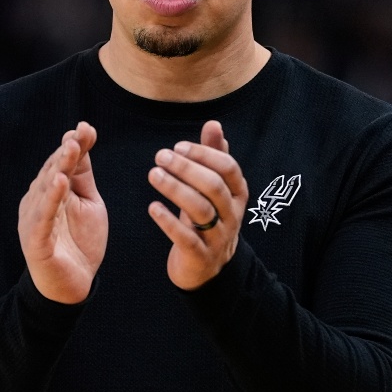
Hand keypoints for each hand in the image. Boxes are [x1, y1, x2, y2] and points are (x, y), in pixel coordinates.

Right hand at [18, 122, 105, 303]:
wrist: (73, 286)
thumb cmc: (79, 242)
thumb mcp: (88, 202)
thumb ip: (83, 174)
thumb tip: (83, 136)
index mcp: (50, 191)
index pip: (61, 164)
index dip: (73, 146)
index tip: (86, 129)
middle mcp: (38, 202)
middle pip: (52, 172)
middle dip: (66, 153)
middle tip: (79, 135)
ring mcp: (34, 220)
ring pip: (46, 190)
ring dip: (58, 168)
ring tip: (71, 150)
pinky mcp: (36, 241)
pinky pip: (43, 218)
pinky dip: (50, 200)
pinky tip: (59, 183)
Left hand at [147, 120, 248, 289]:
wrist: (208, 267)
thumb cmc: (209, 217)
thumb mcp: (214, 188)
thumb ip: (213, 156)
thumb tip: (214, 124)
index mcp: (238, 194)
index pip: (228, 168)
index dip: (204, 154)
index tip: (178, 146)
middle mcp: (232, 214)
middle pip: (213, 186)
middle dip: (186, 168)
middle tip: (160, 156)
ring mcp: (218, 237)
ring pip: (200, 210)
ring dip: (175, 189)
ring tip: (153, 174)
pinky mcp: (200, 256)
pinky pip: (186, 238)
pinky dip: (169, 222)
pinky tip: (153, 207)